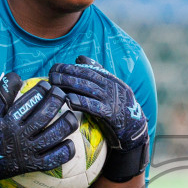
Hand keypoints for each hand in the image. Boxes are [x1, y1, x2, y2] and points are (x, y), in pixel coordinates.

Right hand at [0, 73, 77, 187]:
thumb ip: (2, 94)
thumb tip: (15, 75)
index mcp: (8, 122)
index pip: (29, 102)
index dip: (42, 90)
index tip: (48, 85)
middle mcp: (18, 137)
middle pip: (44, 117)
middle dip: (57, 102)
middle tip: (62, 94)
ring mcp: (27, 153)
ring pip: (53, 136)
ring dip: (66, 124)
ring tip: (71, 115)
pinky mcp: (33, 166)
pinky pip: (54, 159)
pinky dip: (65, 151)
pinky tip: (70, 142)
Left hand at [48, 55, 147, 180]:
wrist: (136, 129)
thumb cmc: (119, 107)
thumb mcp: (110, 87)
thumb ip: (96, 72)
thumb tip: (79, 58)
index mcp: (110, 80)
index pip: (88, 70)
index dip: (71, 67)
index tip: (55, 67)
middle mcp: (111, 88)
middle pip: (86, 77)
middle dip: (67, 73)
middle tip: (51, 73)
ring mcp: (111, 100)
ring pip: (88, 89)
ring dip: (70, 84)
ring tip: (54, 83)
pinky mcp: (111, 115)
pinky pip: (94, 107)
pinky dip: (81, 102)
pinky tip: (69, 100)